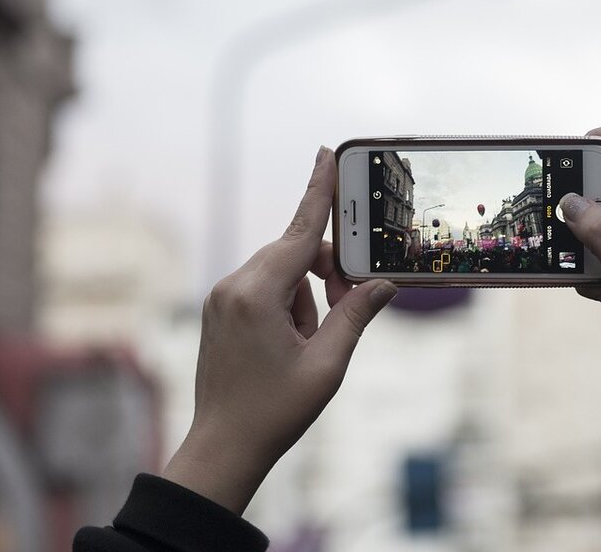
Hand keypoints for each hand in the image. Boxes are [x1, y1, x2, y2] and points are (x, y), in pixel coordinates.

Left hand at [162, 147, 397, 512]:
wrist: (222, 448)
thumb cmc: (273, 412)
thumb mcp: (326, 365)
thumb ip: (355, 315)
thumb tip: (382, 284)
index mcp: (256, 295)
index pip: (298, 230)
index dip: (318, 191)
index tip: (325, 152)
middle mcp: (232, 286)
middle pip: (292, 253)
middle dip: (324, 273)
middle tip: (346, 306)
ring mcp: (221, 298)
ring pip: (280, 274)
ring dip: (305, 297)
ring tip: (306, 345)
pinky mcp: (219, 310)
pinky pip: (262, 289)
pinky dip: (286, 305)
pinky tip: (288, 345)